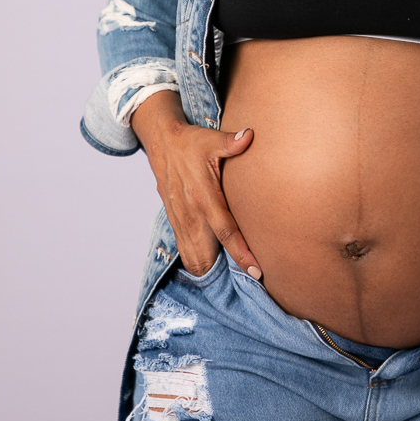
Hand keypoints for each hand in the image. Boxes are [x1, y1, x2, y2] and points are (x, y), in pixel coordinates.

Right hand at [131, 91, 261, 278]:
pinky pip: (186, 252)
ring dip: (211, 271)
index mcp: (204, 197)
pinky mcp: (176, 223)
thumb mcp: (211, 139)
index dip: (240, 252)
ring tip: (233, 283)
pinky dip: (199, 264)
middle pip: (207, 256)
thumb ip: (231, 142)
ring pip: (194, 259)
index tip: (256, 270)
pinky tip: (215, 270)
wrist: (163, 145)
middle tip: (249, 284)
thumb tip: (249, 136)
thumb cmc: (192, 143)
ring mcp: (181, 221)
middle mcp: (192, 214)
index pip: (225, 231)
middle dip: (224, 274)